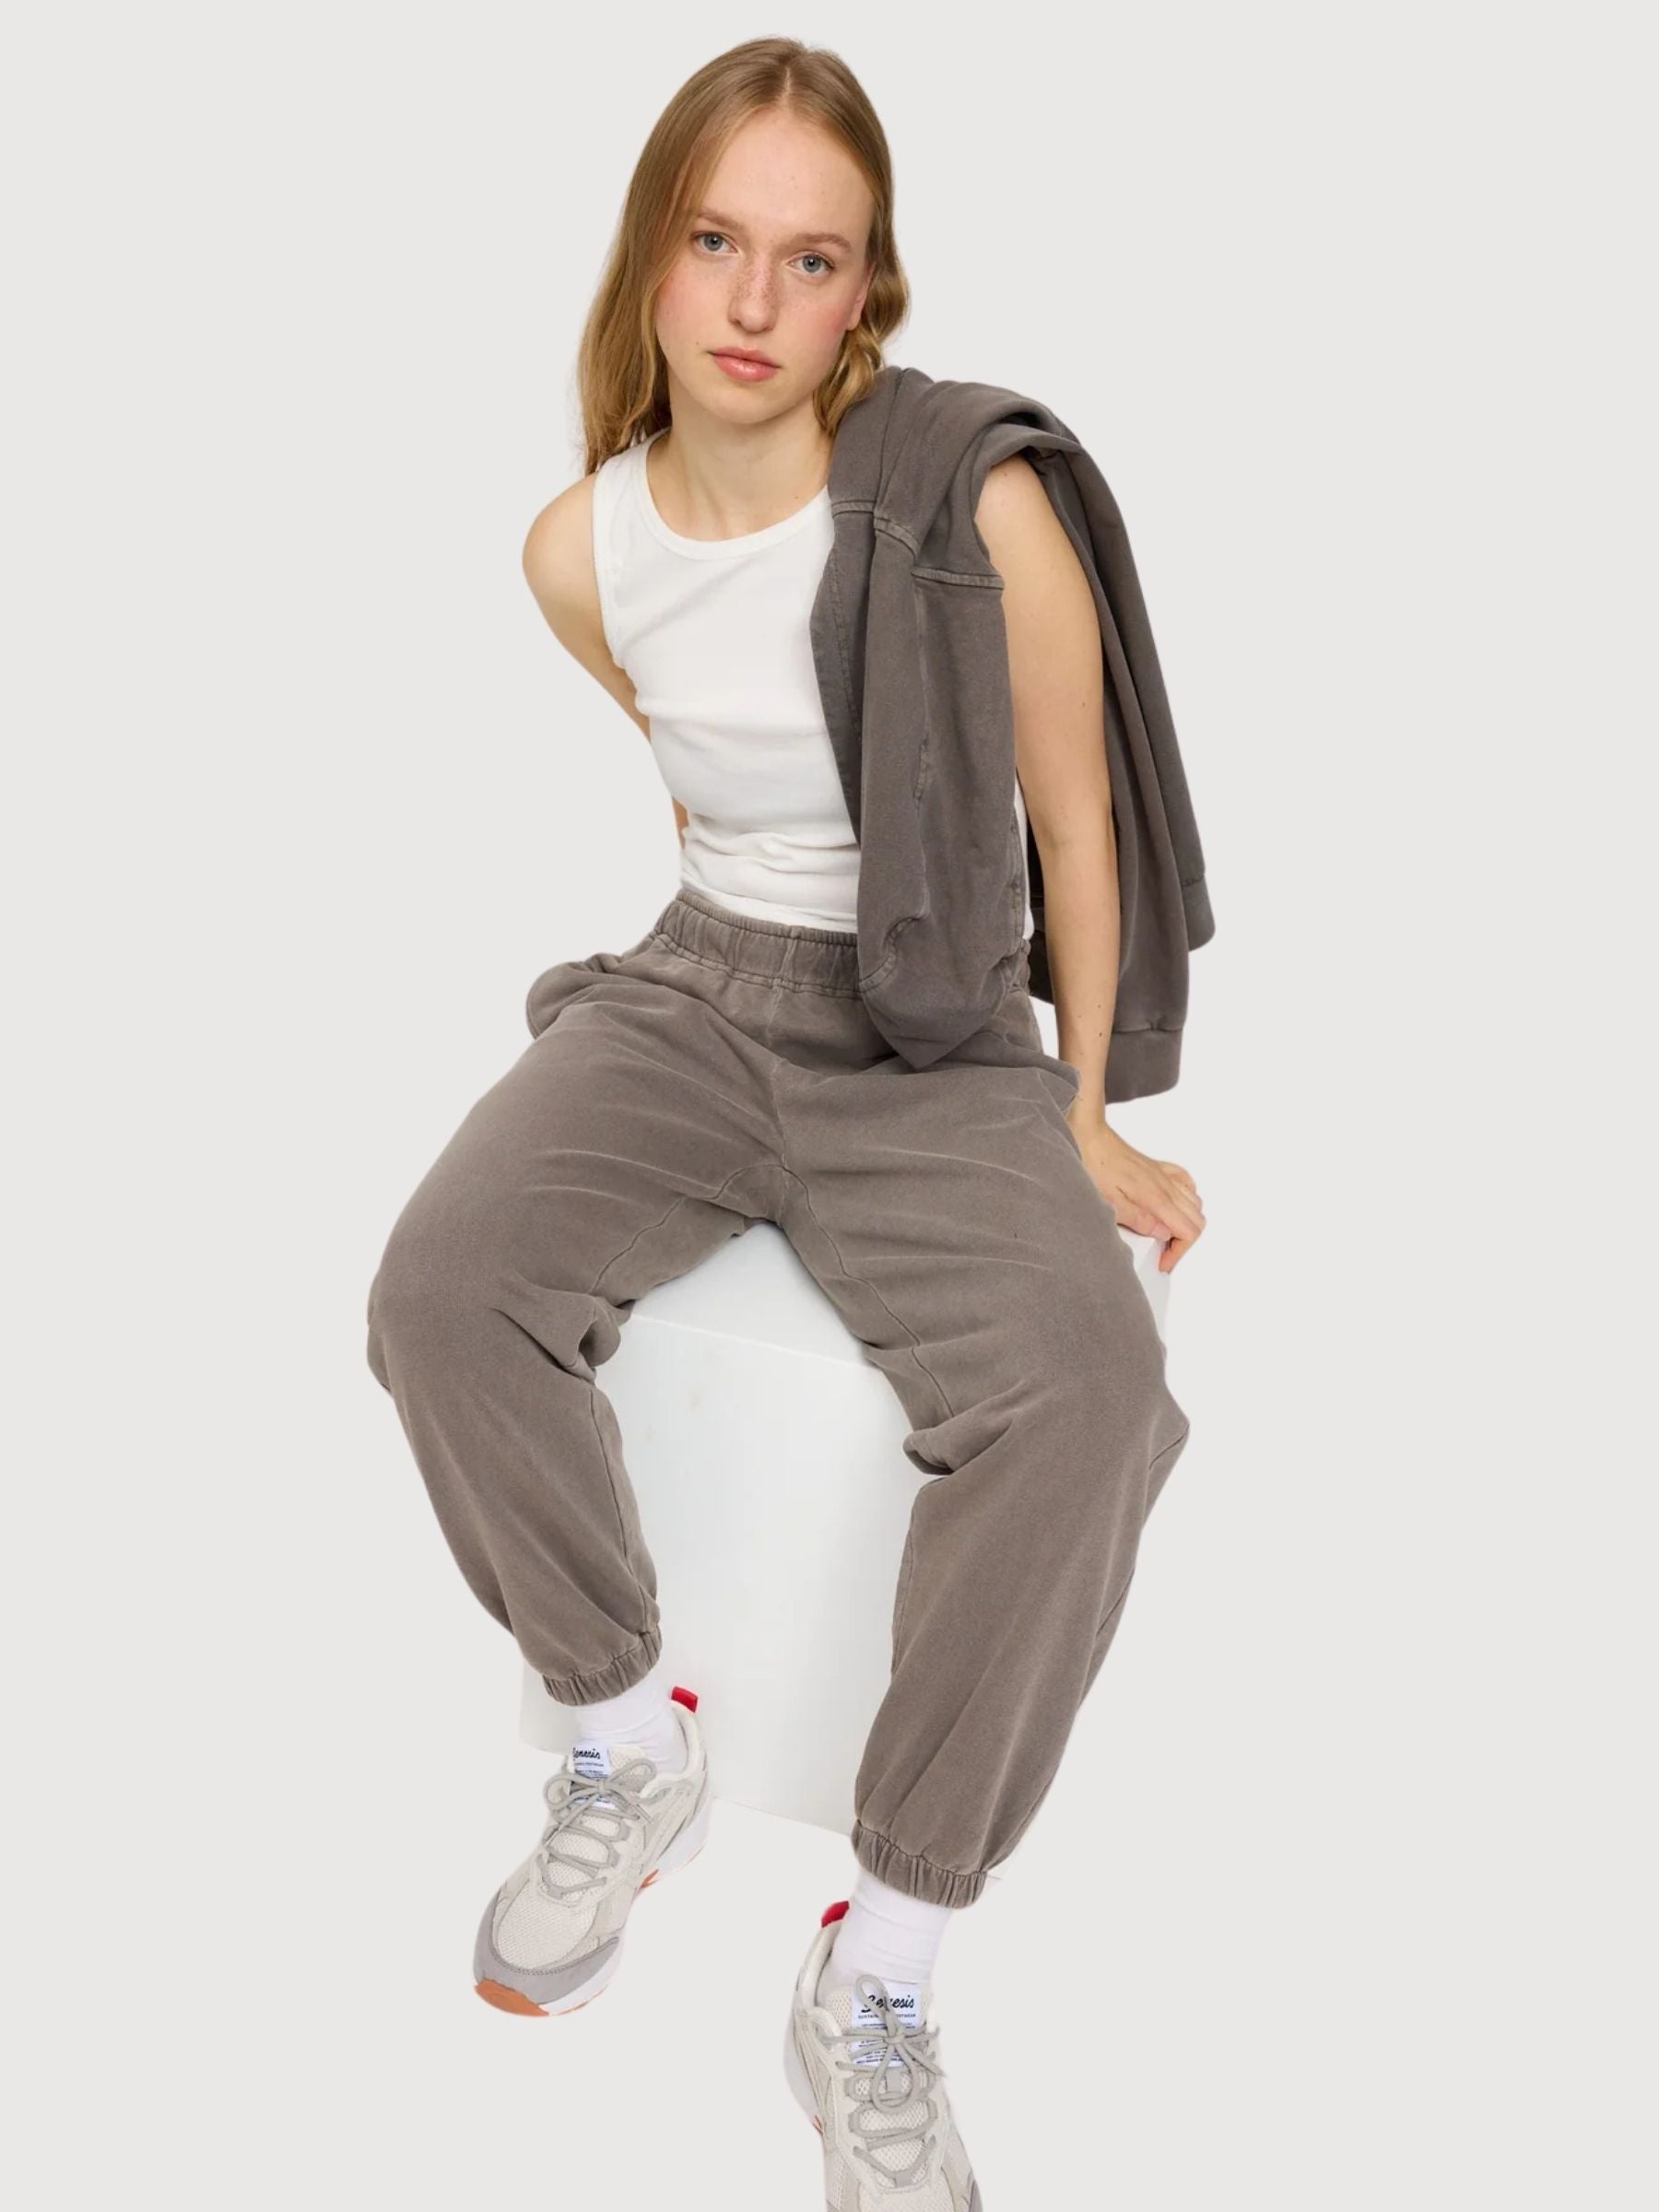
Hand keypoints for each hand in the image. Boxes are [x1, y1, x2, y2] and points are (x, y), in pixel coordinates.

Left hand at [1067, 1112, 1205, 1272]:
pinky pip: (1185, 1181)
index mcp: (1157, 1198)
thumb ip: (1140, 1221)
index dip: (1179, 1253)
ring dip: (1187, 1221)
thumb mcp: (1110, 1203)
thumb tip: (1163, 1233)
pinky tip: (1173, 1204)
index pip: (1189, 1231)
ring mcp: (1163, 1175)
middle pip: (1197, 1219)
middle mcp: (1165, 1185)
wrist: (1088, 1136)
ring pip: (1195, 1202)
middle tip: (1164, 1254)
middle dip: (1184, 1242)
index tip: (1163, 1262)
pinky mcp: (1156, 1167)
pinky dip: (1186, 1196)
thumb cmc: (1093, 1166)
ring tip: (1166, 1234)